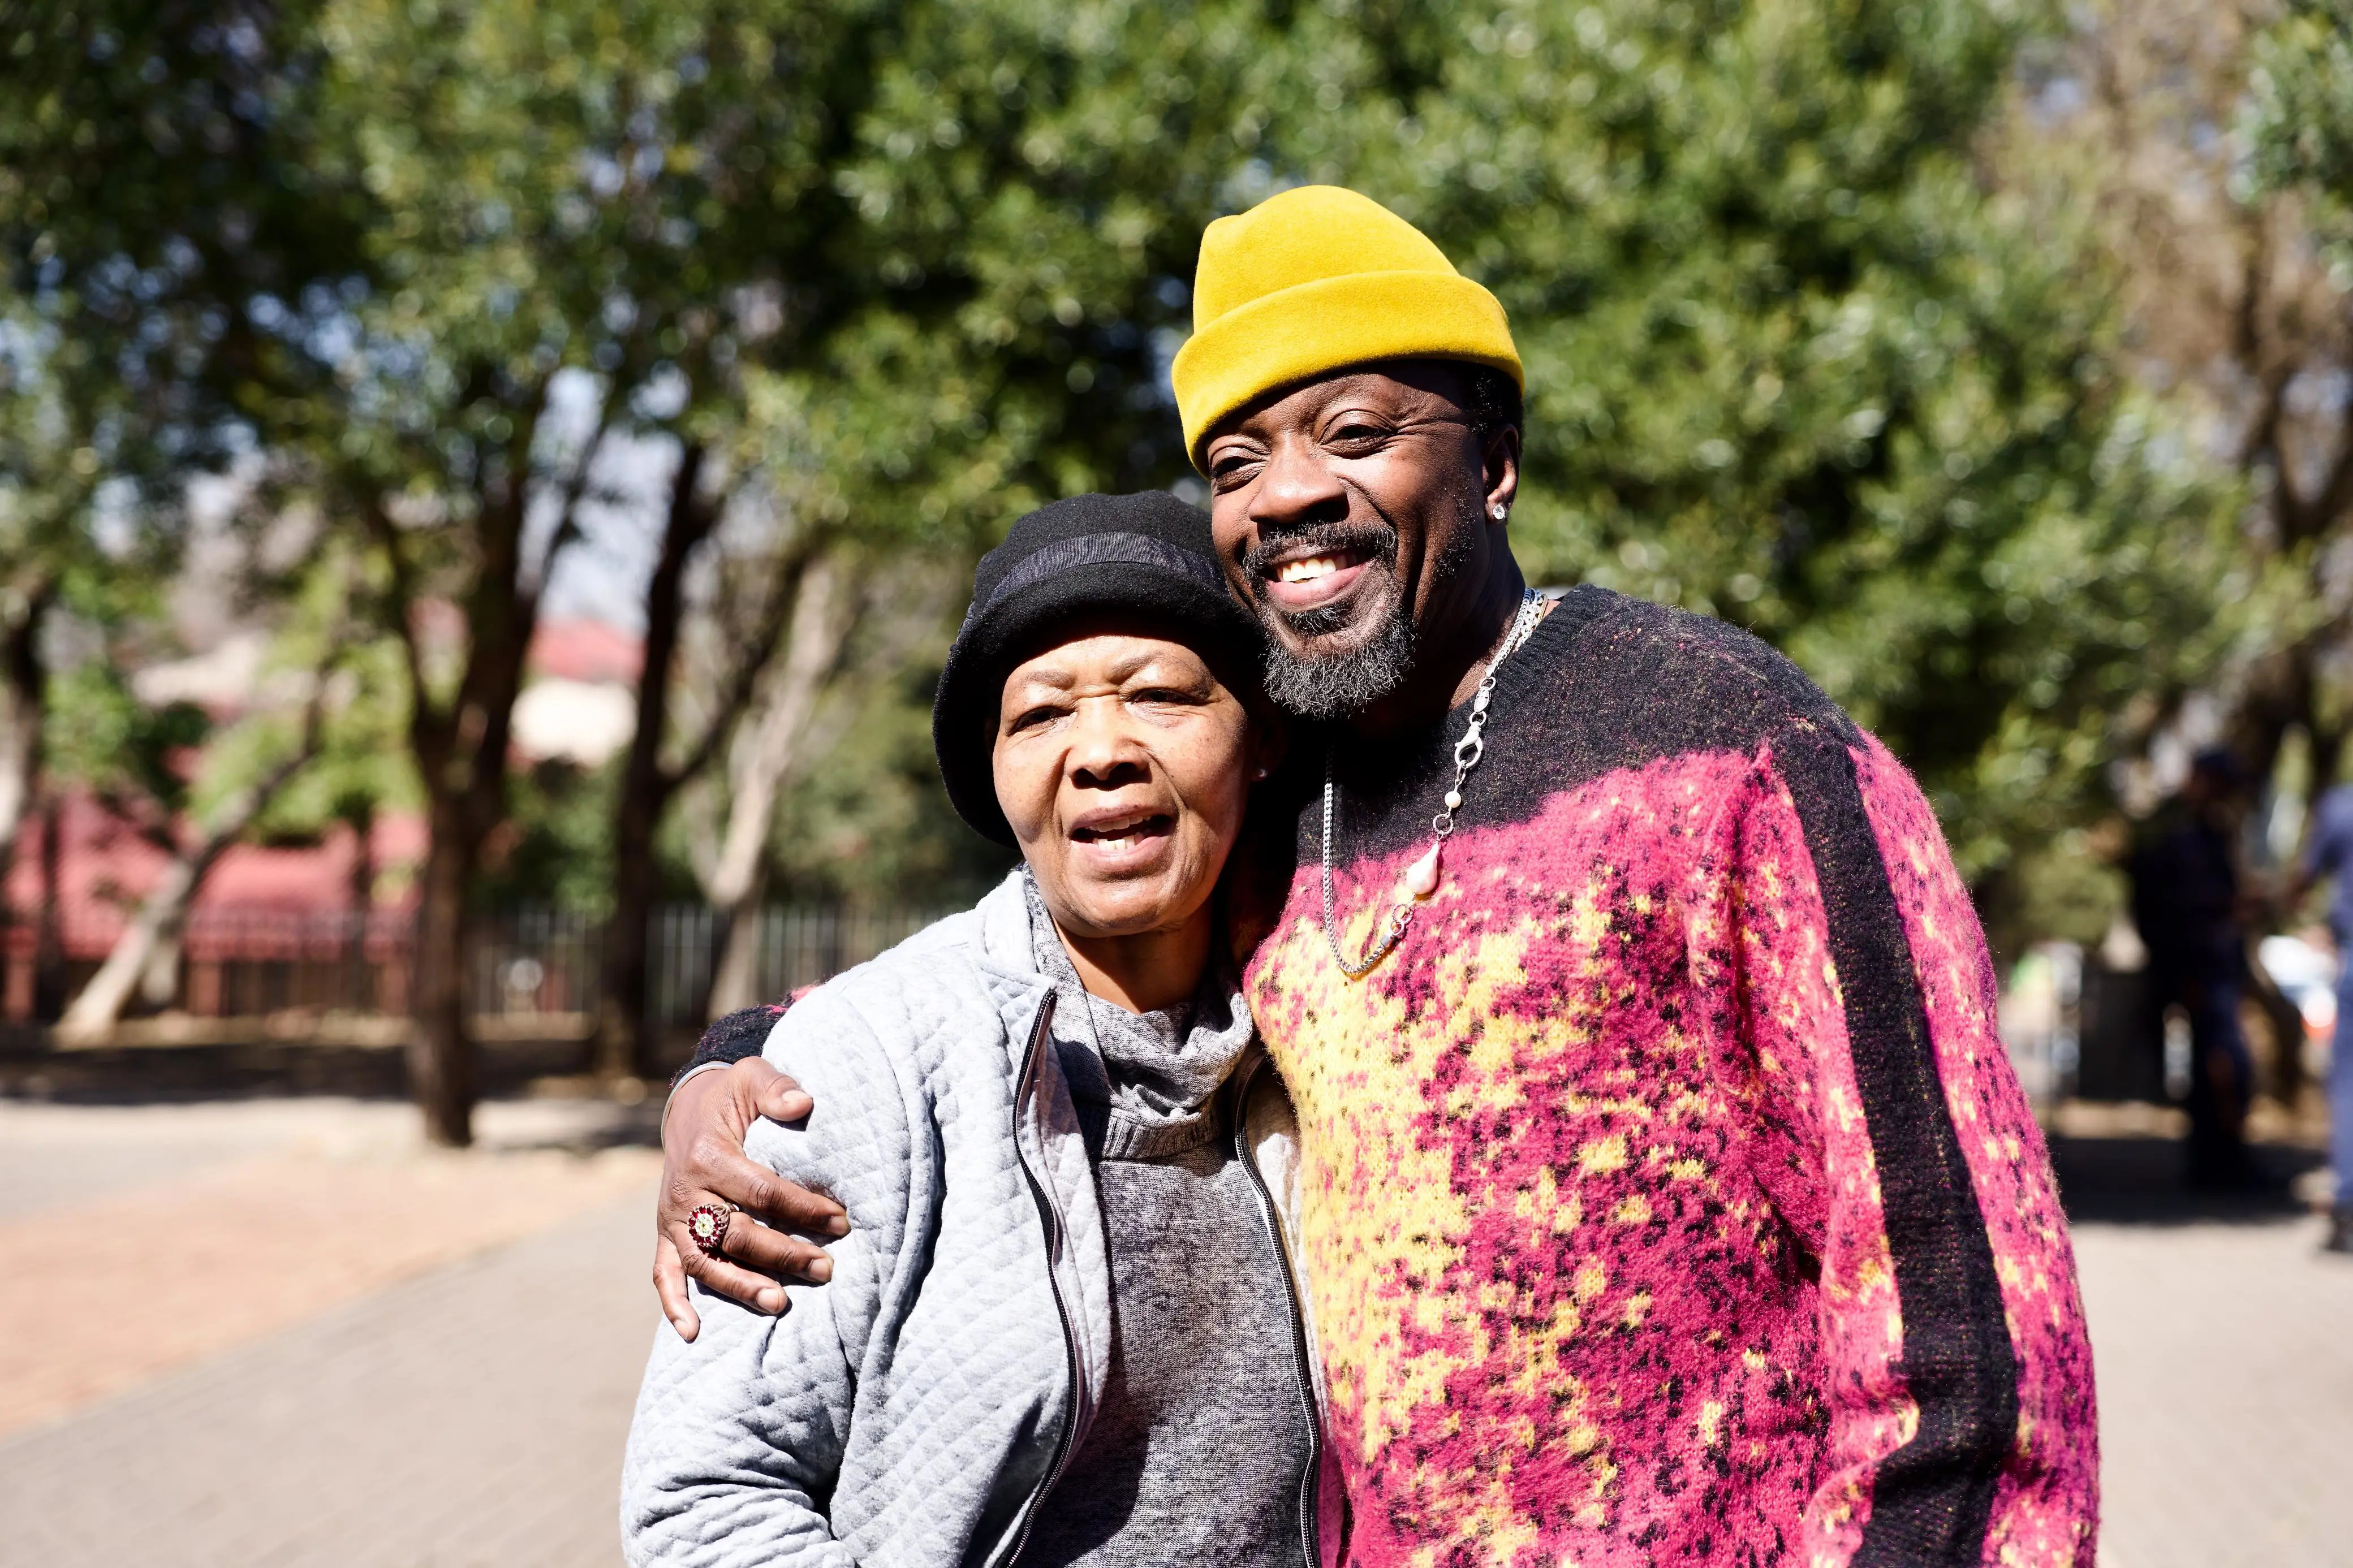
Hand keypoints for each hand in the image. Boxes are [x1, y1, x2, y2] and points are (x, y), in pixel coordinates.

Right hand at [653, 1056, 848, 1340]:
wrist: (687, 1108)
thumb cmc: (730, 1096)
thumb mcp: (752, 1077)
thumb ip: (777, 1087)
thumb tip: (803, 1104)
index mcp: (708, 1155)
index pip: (761, 1191)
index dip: (802, 1208)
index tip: (841, 1221)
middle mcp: (686, 1192)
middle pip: (736, 1233)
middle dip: (783, 1254)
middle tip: (826, 1269)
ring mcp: (672, 1218)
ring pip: (704, 1261)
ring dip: (740, 1285)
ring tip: (779, 1304)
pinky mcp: (666, 1234)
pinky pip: (664, 1273)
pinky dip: (675, 1304)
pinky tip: (694, 1331)